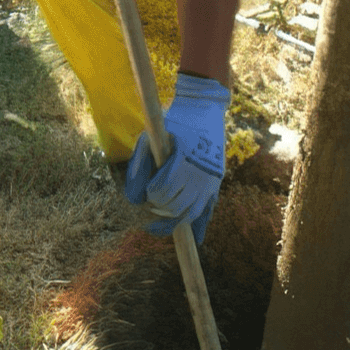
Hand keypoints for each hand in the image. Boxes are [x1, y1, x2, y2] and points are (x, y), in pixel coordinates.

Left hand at [123, 73, 229, 243]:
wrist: (204, 110)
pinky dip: (201, 227)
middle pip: (174, 207)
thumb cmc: (172, 123)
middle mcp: (199, 174)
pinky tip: (195, 240)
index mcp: (182, 161)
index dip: (149, 195)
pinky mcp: (216, 184)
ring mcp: (210, 181)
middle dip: (158, 209)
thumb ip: (138, 166)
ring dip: (173, 221)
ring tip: (160, 221)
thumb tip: (133, 199)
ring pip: (190, 215)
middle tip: (150, 204)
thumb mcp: (150, 137)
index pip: (160, 192)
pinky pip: (208, 212)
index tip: (145, 192)